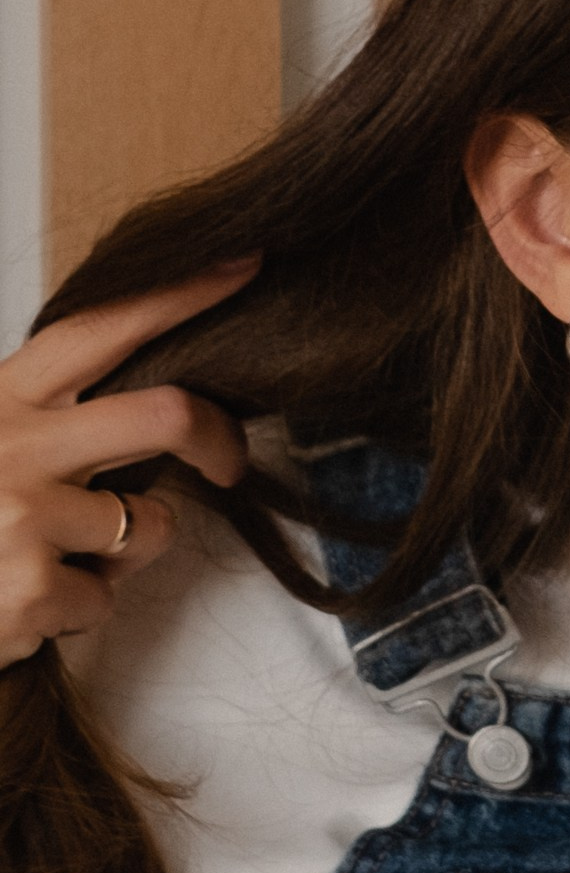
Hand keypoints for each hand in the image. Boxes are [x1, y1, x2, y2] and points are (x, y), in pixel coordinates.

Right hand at [0, 265, 255, 669]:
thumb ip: (51, 420)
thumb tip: (151, 409)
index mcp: (2, 397)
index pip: (100, 329)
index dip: (177, 297)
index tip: (243, 266)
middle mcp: (14, 443)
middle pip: (163, 414)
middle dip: (218, 438)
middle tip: (227, 462)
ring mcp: (23, 514)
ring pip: (149, 524)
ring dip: (123, 552)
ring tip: (55, 557)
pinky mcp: (33, 586)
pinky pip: (106, 596)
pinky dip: (78, 606)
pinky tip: (24, 600)